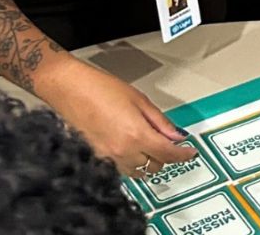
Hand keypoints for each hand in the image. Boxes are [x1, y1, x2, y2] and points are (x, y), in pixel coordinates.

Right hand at [38, 57, 196, 177]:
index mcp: (137, 135)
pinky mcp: (97, 159)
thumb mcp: (139, 100)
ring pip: (138, 172)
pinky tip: (129, 145)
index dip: (183, 155)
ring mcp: (108, 158)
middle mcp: (123, 152)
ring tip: (147, 142)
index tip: (190, 152)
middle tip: (166, 140)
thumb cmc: (102, 88)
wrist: (70, 89)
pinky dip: (131, 162)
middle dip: (164, 155)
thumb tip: (177, 136)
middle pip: (154, 166)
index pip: (168, 154)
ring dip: (147, 161)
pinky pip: (121, 169)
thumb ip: (160, 121)